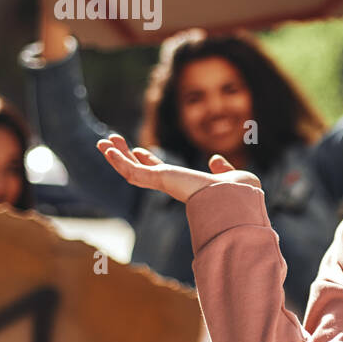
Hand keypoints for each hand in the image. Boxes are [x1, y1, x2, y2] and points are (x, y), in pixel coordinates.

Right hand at [97, 134, 260, 202]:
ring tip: (102, 143)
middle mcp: (171, 184)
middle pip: (140, 170)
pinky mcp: (159, 180)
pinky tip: (108, 149)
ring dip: (116, 157)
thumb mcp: (229, 175)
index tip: (141, 152)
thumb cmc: (240, 194)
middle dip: (125, 157)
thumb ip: (221, 168)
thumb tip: (214, 159)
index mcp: (185, 183)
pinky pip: (132, 171)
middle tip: (111, 143)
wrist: (238, 198)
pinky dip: (118, 160)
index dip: (149, 161)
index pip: (160, 172)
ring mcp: (163, 183)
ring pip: (131, 171)